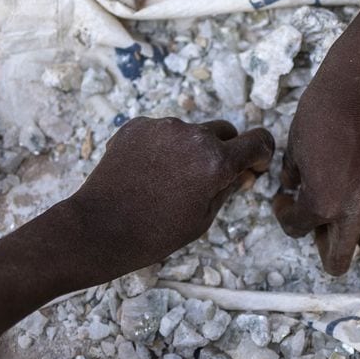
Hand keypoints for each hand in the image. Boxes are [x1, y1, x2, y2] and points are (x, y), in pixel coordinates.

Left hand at [62, 118, 273, 284]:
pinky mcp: (137, 126)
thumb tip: (245, 171)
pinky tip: (149, 172)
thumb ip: (229, 187)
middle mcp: (193, 135)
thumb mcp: (203, 217)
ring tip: (170, 181)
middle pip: (225, 132)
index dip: (260, 154)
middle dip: (226, 151)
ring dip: (192, 149)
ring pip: (192, 132)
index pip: (258, 140)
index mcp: (215, 161)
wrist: (99, 228)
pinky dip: (164, 147)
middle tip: (210, 179)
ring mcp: (163, 127)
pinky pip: (163, 132)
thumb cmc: (155, 233)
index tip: (252, 166)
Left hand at [274, 72, 359, 275]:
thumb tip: (295, 187)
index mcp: (321, 203)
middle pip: (338, 262)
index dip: (285, 214)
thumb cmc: (321, 111)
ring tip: (355, 222)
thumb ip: (295, 176)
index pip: (295, 230)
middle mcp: (354, 211)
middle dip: (322, 246)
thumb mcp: (295, 145)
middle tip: (319, 222)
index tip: (286, 200)